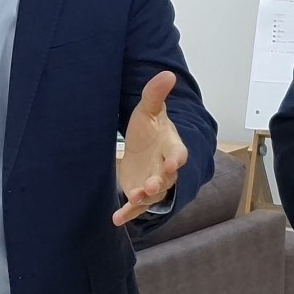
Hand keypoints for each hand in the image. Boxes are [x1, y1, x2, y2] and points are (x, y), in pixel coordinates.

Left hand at [114, 71, 187, 226]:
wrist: (144, 143)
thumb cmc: (151, 127)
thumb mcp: (150, 109)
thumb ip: (156, 94)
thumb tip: (168, 74)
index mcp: (171, 146)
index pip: (178, 154)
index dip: (176, 160)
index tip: (172, 164)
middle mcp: (165, 168)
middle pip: (166, 178)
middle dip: (159, 182)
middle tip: (151, 185)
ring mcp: (154, 182)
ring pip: (153, 194)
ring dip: (144, 198)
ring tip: (133, 197)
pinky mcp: (140, 191)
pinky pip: (136, 206)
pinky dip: (128, 213)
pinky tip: (116, 219)